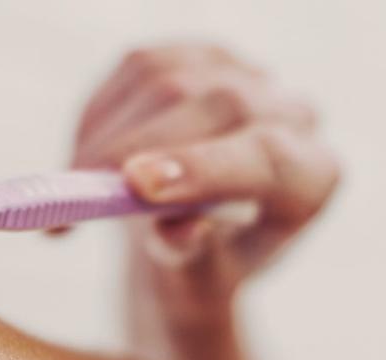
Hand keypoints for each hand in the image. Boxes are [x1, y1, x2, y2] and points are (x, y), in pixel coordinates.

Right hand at [73, 43, 340, 320]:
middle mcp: (293, 115)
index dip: (202, 166)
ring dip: (105, 134)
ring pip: (169, 78)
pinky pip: (140, 66)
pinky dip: (99, 115)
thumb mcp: (198, 279)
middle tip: (74, 194)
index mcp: (311, 178)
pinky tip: (85, 156)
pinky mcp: (202, 55)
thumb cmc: (203, 264)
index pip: (267, 159)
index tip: (137, 185)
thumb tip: (178, 229)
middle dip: (133, 146)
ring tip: (73, 189)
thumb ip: (190, 254)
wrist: (199, 236)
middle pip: (218, 106)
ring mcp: (248, 74)